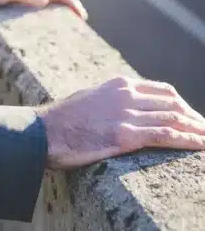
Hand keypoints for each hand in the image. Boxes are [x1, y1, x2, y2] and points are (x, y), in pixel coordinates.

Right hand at [39, 75, 204, 167]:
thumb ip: (109, 101)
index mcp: (118, 84)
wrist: (41, 133)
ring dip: (197, 131)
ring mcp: (126, 114)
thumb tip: (122, 111)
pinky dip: (187, 141)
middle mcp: (126, 94)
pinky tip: (201, 146)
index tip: (193, 120)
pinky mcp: (124, 135)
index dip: (183, 106)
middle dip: (195, 120)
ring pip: (174, 118)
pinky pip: (165, 135)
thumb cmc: (60, 122)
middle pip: (174, 104)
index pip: (162, 91)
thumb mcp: (88, 100)